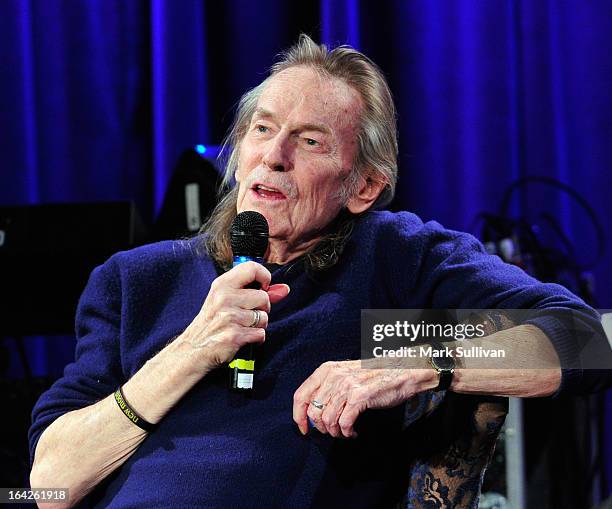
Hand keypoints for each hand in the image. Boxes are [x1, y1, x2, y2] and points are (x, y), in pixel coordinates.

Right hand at [180, 261, 289, 370]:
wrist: (193, 349)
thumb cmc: (212, 322)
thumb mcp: (228, 300)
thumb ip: (257, 291)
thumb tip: (284, 289)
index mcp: (222, 285)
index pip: (251, 268)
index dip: (264, 277)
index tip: (263, 288)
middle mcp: (224, 298)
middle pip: (263, 297)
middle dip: (262, 308)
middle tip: (247, 315)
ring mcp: (229, 317)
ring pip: (264, 317)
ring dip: (259, 325)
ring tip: (243, 327)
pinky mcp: (234, 335)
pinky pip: (261, 333)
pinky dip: (256, 338)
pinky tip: (243, 338)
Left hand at [293, 360, 436, 437]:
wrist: (401, 372)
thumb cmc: (373, 376)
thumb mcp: (344, 374)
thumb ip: (328, 388)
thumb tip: (312, 413)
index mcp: (326, 370)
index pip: (301, 396)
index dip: (298, 416)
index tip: (304, 429)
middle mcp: (334, 376)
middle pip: (313, 412)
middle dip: (320, 428)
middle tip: (332, 431)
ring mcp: (346, 386)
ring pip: (327, 420)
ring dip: (335, 432)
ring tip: (344, 432)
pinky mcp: (359, 397)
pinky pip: (344, 423)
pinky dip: (347, 432)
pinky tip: (353, 432)